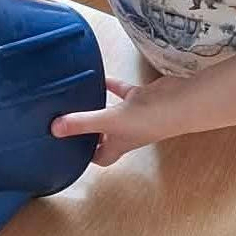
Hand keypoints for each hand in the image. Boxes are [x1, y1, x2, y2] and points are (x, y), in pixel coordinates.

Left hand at [51, 77, 166, 167]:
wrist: (181, 102)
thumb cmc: (150, 118)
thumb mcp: (110, 121)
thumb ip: (82, 122)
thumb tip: (54, 129)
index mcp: (118, 144)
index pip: (100, 157)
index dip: (86, 156)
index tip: (70, 149)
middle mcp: (125, 132)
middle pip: (104, 136)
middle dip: (88, 131)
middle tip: (68, 120)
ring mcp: (134, 114)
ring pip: (112, 112)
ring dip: (97, 106)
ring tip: (77, 98)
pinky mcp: (141, 97)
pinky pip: (122, 91)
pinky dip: (111, 85)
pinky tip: (98, 77)